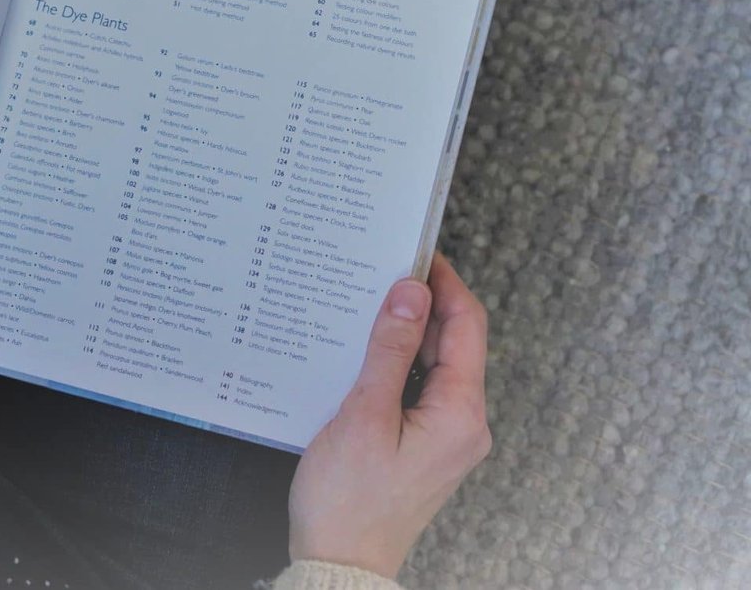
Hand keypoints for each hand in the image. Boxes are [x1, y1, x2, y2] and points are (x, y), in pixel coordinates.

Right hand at [288, 253, 492, 578]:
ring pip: (436, 364)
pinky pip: (420, 387)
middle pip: (456, 342)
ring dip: (408, 331)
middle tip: (382, 267)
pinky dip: (398, 361)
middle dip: (424, 301)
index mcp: (460, 414)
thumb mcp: (364, 415)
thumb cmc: (348, 500)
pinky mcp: (424, 445)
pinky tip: (365, 349)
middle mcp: (464, 423)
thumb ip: (389, 350)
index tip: (414, 249)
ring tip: (368, 300)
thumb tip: (410, 292)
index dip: (444, 282)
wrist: (341, 563)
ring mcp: (447, 436)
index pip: (466, 327)